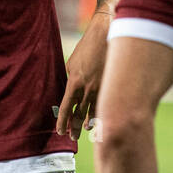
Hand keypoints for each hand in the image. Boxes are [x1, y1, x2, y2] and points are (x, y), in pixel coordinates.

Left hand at [56, 12, 109, 140]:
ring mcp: (101, 88)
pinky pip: (105, 104)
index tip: (60, 131)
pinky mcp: (112, 85)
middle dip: (75, 127)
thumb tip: (71, 94)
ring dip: (89, 124)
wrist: (106, 34)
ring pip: (94, 112)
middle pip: (79, 115)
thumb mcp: (72, 63)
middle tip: (72, 137)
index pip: (66, 109)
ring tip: (86, 131)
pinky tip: (99, 120)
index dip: (62, 122)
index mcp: (74, 83)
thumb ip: (71, 80)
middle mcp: (87, 89)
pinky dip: (101, 114)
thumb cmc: (87, 47)